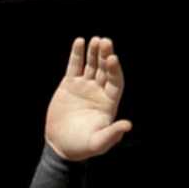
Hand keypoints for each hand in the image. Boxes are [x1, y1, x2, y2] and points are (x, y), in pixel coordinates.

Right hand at [43, 36, 131, 161]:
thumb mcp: (98, 143)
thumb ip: (112, 134)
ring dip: (93, 52)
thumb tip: (127, 125)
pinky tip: (79, 42)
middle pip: (104, 69)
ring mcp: (84, 86)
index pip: (115, 81)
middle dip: (105, 55)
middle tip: (105, 42)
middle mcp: (99, 91)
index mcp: (108, 102)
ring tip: (94, 40)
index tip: (112, 58)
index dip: (114, 70)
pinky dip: (77, 54)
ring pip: (91, 64)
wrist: (61, 146)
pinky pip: (75, 66)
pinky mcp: (69, 85)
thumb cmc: (82, 147)